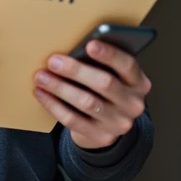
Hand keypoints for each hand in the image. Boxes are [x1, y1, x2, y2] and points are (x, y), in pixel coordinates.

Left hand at [33, 41, 151, 149]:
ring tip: (41, 76)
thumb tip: (75, 49)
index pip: (127, 65)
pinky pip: (73, 120)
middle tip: (53, 61)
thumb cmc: (107, 90)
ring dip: (60, 87)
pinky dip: (54, 105)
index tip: (89, 44)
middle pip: (105, 84)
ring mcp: (118, 123)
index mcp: (139, 83)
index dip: (109, 54)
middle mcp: (133, 104)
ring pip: (86, 102)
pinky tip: (42, 93)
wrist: (108, 125)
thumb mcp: (114, 76)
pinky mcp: (100, 136)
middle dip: (76, 70)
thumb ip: (104, 64)